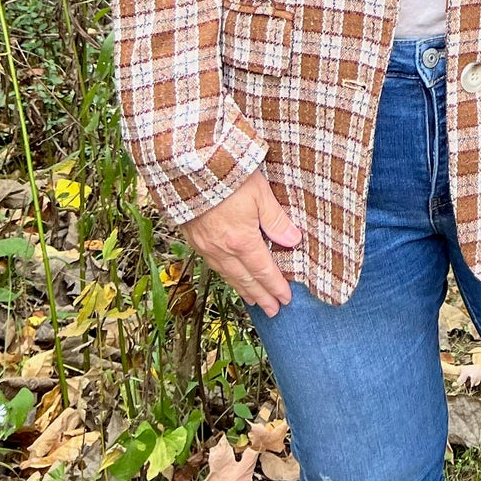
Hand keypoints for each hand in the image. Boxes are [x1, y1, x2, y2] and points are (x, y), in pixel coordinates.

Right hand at [181, 170, 301, 316]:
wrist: (187, 169)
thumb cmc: (227, 175)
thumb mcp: (260, 193)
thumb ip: (276, 219)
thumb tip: (293, 240)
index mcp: (241, 240)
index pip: (263, 270)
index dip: (275, 286)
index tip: (285, 299)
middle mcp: (222, 250)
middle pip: (245, 279)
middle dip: (261, 296)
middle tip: (273, 311)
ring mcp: (206, 246)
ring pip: (228, 275)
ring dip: (243, 289)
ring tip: (254, 300)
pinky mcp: (194, 239)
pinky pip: (213, 266)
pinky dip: (226, 276)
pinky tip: (230, 277)